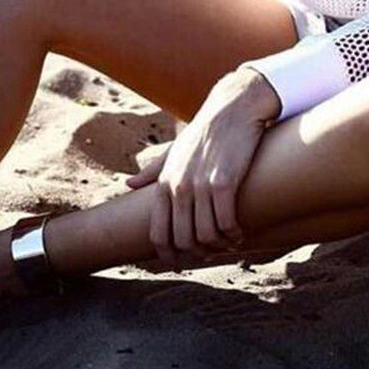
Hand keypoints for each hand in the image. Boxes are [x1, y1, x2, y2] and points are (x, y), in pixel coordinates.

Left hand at [129, 67, 279, 265]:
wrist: (232, 109)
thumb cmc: (205, 131)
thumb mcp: (174, 151)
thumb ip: (152, 170)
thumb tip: (128, 184)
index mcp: (164, 183)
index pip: (158, 233)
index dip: (170, 254)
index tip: (183, 260)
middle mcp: (178, 187)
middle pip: (183, 240)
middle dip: (199, 253)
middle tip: (212, 253)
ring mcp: (200, 186)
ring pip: (207, 236)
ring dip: (220, 246)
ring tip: (230, 242)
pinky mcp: (224, 183)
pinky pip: (226, 223)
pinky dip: (234, 234)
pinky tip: (240, 232)